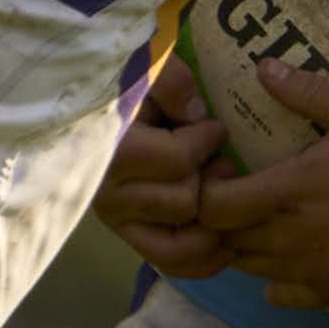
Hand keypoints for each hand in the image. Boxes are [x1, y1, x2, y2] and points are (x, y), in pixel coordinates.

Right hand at [98, 54, 231, 277]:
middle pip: (184, 202)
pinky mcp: (132, 236)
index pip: (176, 162)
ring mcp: (119, 220)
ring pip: (181, 243)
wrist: (104, 103)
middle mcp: (108, 193)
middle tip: (219, 163)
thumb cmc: (131, 80)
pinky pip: (171, 264)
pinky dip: (202, 259)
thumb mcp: (148, 63)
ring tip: (217, 192)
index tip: (213, 128)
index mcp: (110, 149)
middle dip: (210, 181)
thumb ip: (170, 81)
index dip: (206, 143)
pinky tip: (223, 240)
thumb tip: (195, 114)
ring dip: (211, 220)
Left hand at [201, 65, 328, 306]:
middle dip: (223, 216)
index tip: (228, 170)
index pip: (213, 206)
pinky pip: (278, 295)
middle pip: (223, 239)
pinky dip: (274, 280)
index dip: (208, 188)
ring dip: (246, 244)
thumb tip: (262, 67)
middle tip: (244, 191)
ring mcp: (305, 271)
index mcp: (288, 192)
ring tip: (266, 219)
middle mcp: (286, 238)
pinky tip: (292, 255)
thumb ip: (306, 91)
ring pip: (247, 268)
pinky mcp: (327, 292)